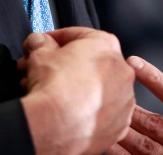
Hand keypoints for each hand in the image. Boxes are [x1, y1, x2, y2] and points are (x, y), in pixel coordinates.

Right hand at [18, 27, 135, 154]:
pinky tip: (65, 114)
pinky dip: (86, 114)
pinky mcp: (119, 127)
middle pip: (89, 64)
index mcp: (107, 45)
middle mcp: (122, 72)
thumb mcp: (40, 52)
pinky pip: (101, 116)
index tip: (43, 45)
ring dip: (76, 90)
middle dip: (63, 66)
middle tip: (42, 71)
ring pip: (97, 91)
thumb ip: (41, 43)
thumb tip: (38, 43)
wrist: (56, 125)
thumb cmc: (54, 85)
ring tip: (50, 95)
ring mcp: (124, 102)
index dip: (54, 39)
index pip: (78, 35)